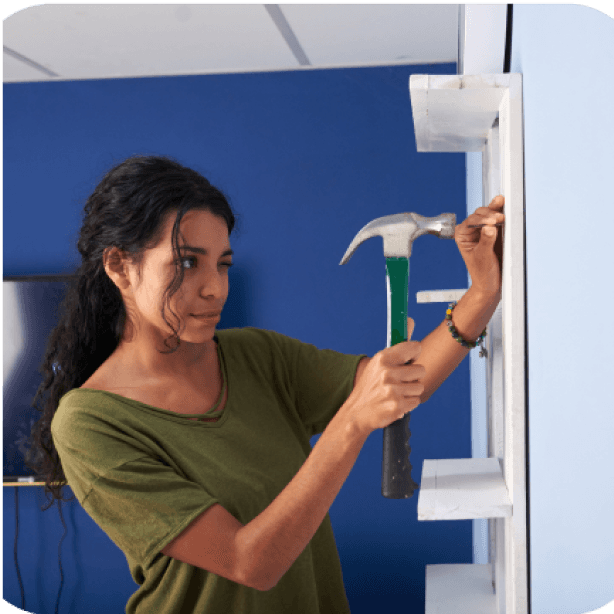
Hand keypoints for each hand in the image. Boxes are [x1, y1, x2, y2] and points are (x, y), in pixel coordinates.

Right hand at [344, 317, 425, 436]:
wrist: (357, 412)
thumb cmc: (372, 384)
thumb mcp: (380, 362)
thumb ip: (399, 344)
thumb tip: (410, 319)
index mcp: (383, 358)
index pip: (415, 348)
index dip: (413, 355)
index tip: (407, 361)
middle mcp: (387, 372)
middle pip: (421, 370)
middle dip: (413, 377)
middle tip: (399, 381)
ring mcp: (392, 390)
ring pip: (419, 387)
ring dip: (410, 391)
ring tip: (395, 393)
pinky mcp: (397, 406)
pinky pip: (416, 401)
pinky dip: (408, 404)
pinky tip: (395, 403)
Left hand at [454, 195, 504, 295]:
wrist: (490, 282)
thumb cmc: (482, 273)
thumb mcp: (483, 257)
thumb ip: (485, 242)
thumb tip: (489, 228)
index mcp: (462, 236)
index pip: (470, 221)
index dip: (481, 219)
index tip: (492, 222)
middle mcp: (471, 231)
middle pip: (479, 215)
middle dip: (489, 213)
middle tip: (500, 218)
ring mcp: (483, 230)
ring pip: (489, 214)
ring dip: (496, 209)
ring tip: (503, 204)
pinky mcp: (495, 231)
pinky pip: (499, 219)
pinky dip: (503, 213)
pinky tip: (506, 208)